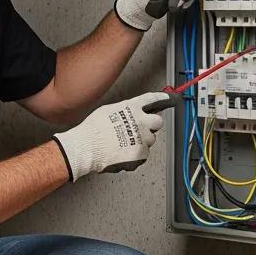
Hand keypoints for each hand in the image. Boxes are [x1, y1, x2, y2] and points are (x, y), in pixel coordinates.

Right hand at [53, 92, 167, 180]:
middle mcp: (140, 121)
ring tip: (124, 144)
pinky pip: (144, 154)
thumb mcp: (108, 111)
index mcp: (132, 108)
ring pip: (150, 140)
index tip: (168, 99)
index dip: (162, 99)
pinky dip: (136, 155)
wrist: (86, 148)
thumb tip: (129, 114)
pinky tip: (124, 152)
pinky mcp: (141, 153)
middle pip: (158, 122)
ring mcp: (142, 138)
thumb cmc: (93, 130)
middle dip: (151, 125)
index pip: (151, 99)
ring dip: (141, 141)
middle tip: (140, 130)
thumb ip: (124, 111)